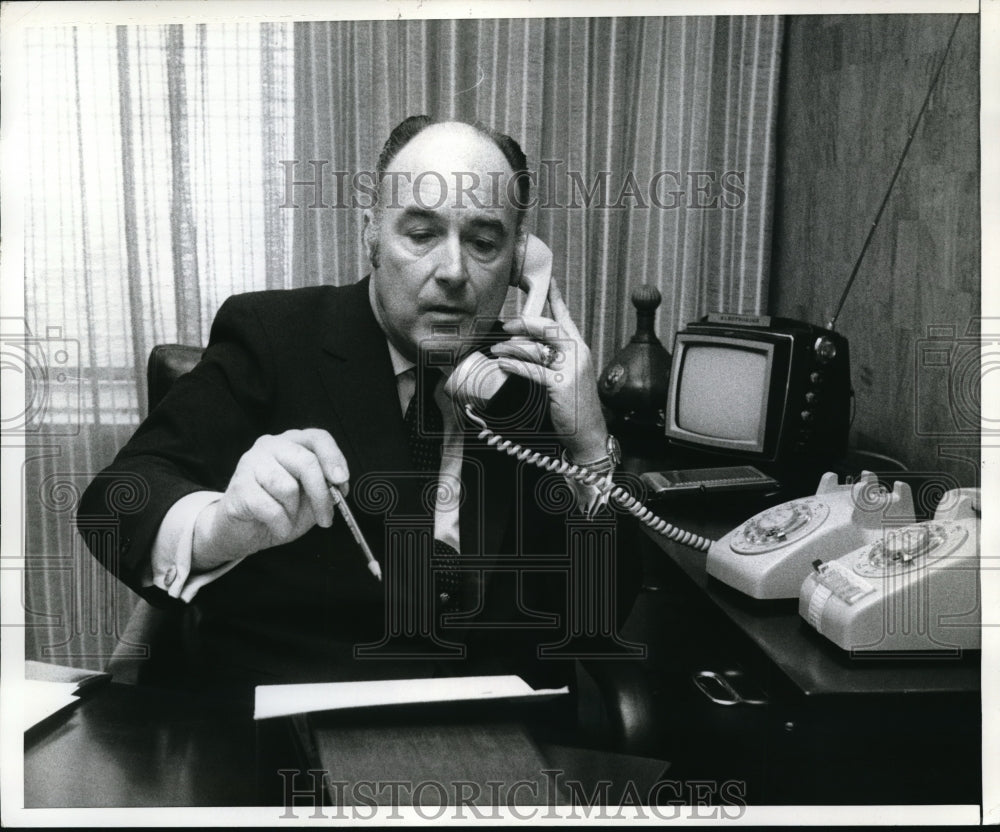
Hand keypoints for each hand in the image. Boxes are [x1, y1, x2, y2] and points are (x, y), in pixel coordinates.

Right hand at [192, 429, 349, 569]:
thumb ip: (325, 489)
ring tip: (287, 517)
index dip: (334, 458)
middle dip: (321, 495)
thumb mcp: (309, 500)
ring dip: (293, 511)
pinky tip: (276, 526)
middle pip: (306, 462)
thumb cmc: (277, 510)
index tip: (341, 481)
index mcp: (291, 443)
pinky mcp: (239, 486)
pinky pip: (271, 508)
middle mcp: (270, 446)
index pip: (318, 438)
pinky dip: (280, 524)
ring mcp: (251, 463)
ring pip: (287, 487)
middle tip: (326, 518)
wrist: (241, 531)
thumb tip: (338, 486)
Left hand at [489, 277, 608, 461]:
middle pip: (549, 327)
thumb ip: (555, 360)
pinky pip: (533, 370)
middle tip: (505, 325)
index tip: (548, 280)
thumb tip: (527, 346)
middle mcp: (578, 354)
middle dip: (524, 322)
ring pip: (537, 348)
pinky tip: (503, 364)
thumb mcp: (568, 377)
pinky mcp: (562, 385)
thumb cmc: (575, 408)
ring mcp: (572, 369)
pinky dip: (515, 365)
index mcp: (580, 349)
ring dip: (513, 347)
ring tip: (497, 350)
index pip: (566, 317)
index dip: (556, 297)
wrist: (590, 435)